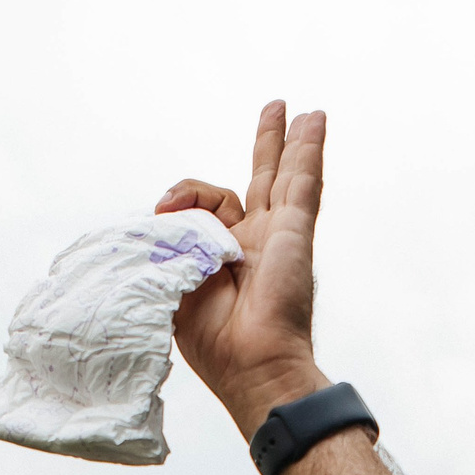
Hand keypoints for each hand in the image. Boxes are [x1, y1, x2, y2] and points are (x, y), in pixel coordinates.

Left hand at [158, 102, 331, 436]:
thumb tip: (161, 213)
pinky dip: (308, 147)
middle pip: (259, 181)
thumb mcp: (172, 281)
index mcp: (224, 258)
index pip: (207, 208)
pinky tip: (313, 119)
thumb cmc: (212, 340)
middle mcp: (256, 243)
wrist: (251, 363)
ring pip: (284, 175)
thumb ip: (167, 242)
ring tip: (299, 111)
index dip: (183, 198)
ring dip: (290, 140)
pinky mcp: (296, 229)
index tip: (163, 208)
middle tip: (273, 112)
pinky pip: (302, 179)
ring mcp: (279, 234)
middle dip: (266, 147)